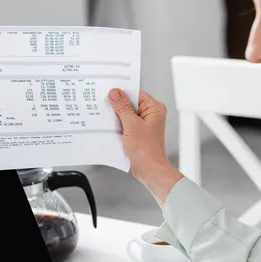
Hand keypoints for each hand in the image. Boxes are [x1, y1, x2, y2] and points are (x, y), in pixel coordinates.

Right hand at [108, 88, 182, 205]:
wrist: (149, 169)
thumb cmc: (147, 151)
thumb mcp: (131, 125)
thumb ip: (122, 107)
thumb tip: (115, 94)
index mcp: (154, 108)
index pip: (136, 93)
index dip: (122, 92)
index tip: (109, 92)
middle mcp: (151, 115)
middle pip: (130, 103)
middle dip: (118, 105)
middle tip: (105, 105)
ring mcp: (144, 124)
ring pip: (127, 114)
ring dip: (117, 116)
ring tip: (108, 118)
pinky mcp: (138, 133)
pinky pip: (126, 124)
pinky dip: (118, 125)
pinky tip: (111, 128)